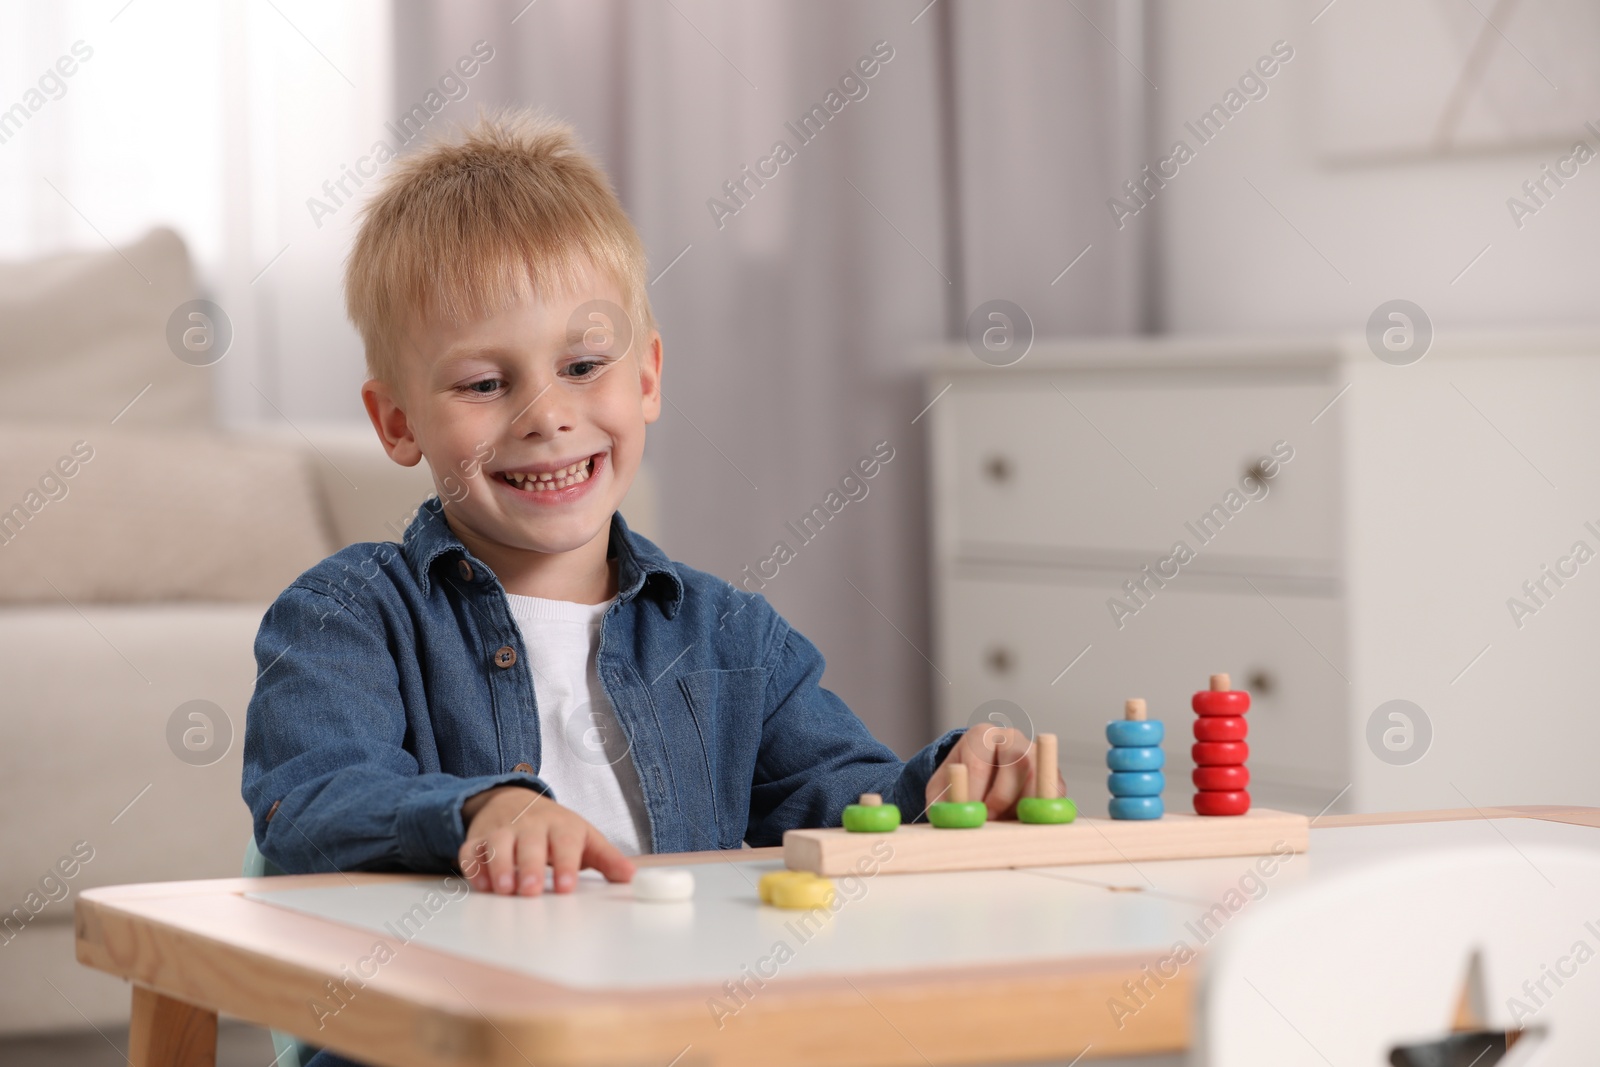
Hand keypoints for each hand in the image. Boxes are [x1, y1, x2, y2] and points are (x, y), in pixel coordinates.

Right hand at [458, 785, 634, 895]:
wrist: (515, 800)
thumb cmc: (556, 828)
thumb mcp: (585, 838)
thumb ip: (607, 859)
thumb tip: (630, 876)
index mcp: (561, 825)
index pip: (565, 842)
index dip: (566, 864)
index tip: (566, 887)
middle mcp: (530, 825)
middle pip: (530, 842)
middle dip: (529, 866)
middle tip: (530, 891)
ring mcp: (502, 830)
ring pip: (498, 844)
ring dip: (499, 865)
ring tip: (504, 889)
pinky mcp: (478, 838)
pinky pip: (471, 851)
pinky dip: (473, 866)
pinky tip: (480, 885)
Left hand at [925, 727, 1059, 818]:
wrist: (979, 783)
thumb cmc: (959, 785)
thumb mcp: (943, 790)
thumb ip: (945, 802)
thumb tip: (954, 817)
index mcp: (981, 736)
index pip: (979, 761)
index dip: (974, 792)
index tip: (971, 812)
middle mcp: (1012, 738)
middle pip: (1018, 762)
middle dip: (1003, 796)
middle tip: (990, 819)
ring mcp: (1037, 755)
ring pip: (1040, 779)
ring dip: (1022, 807)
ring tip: (1003, 821)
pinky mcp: (1053, 777)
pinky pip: (1053, 797)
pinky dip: (1039, 814)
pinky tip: (1018, 820)